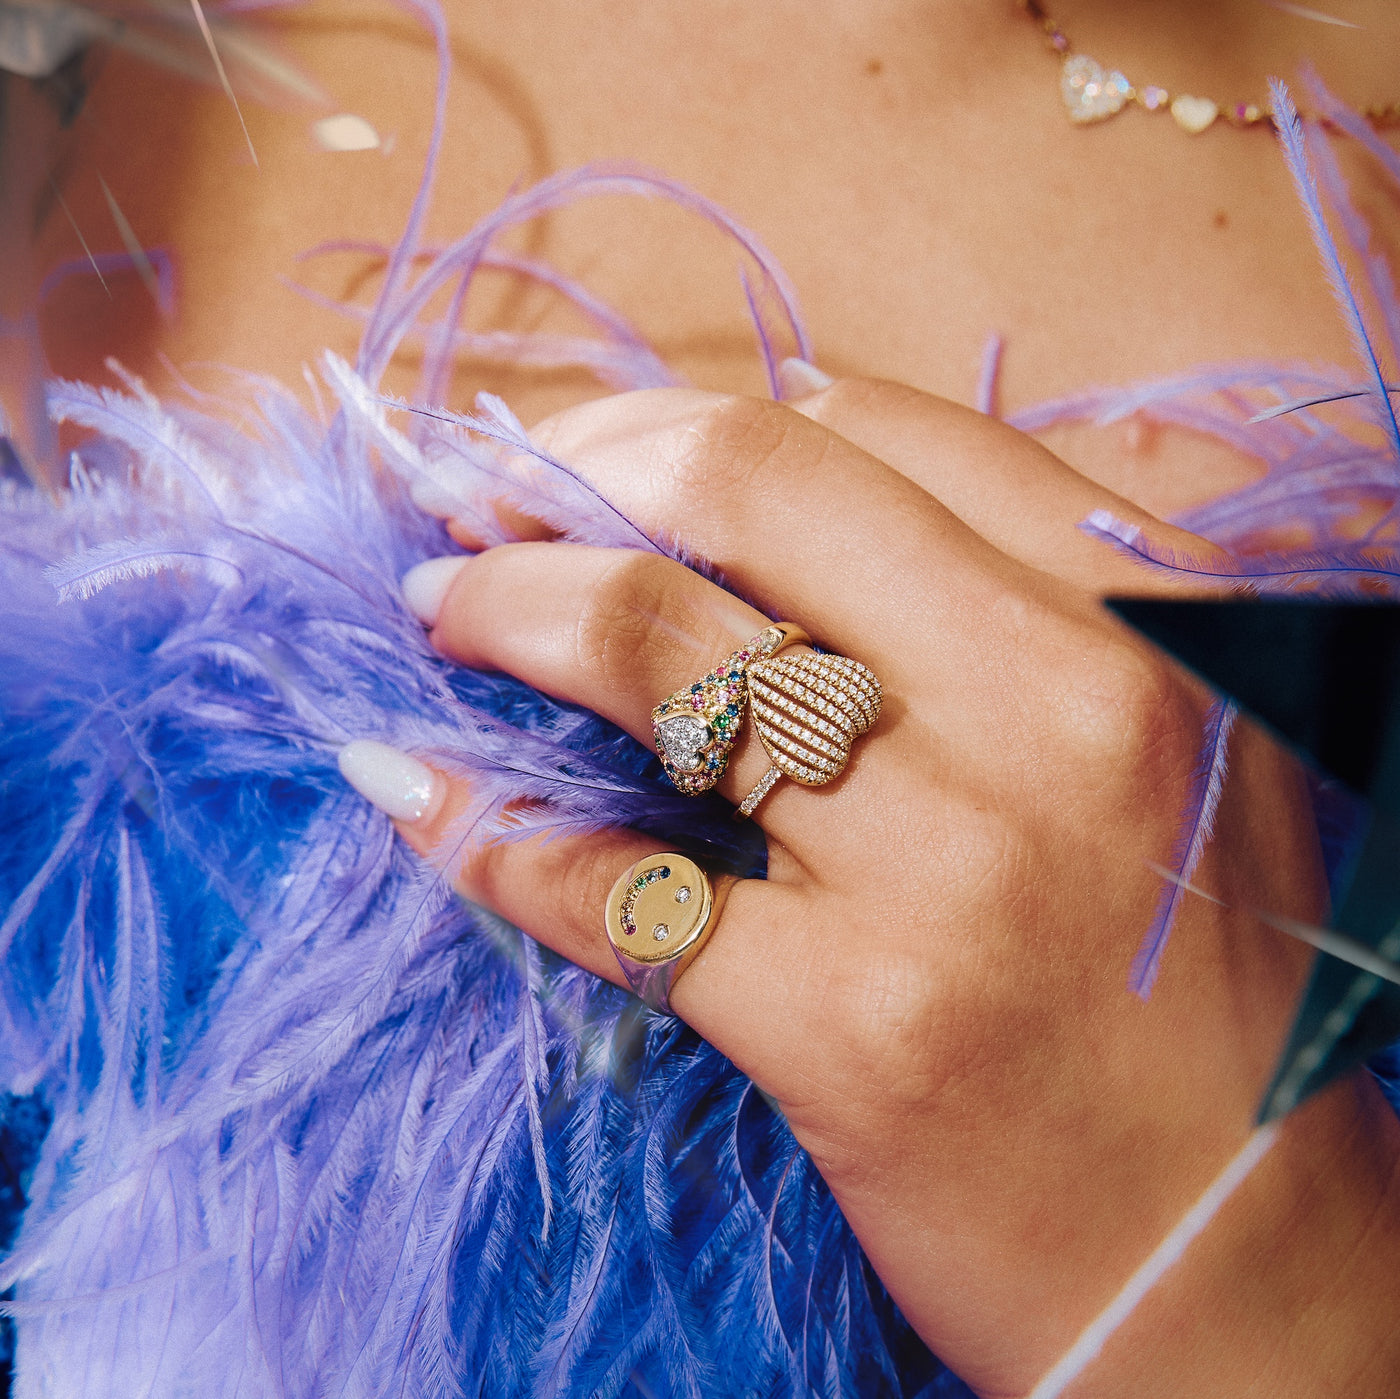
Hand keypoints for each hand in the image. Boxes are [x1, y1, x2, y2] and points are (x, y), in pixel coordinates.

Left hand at [352, 378, 1399, 1396]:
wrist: (1255, 1252)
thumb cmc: (1196, 987)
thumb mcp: (1152, 747)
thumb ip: (992, 613)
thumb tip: (749, 529)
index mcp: (1139, 618)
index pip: (870, 430)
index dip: (687, 427)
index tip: (592, 458)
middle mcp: (1058, 705)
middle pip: (744, 487)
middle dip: (570, 476)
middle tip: (472, 505)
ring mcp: (955, 864)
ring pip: (655, 650)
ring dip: (503, 609)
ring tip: (441, 612)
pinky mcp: (857, 1027)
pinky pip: (611, 886)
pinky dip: (485, 827)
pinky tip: (418, 792)